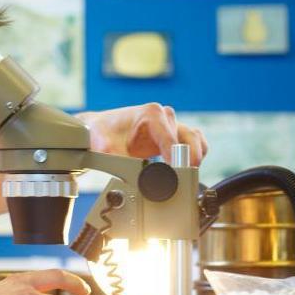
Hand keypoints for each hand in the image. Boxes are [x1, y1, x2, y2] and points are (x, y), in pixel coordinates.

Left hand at [76, 103, 207, 165]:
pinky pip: (195, 142)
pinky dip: (196, 155)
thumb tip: (139, 176)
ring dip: (194, 158)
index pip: (172, 140)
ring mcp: (170, 124)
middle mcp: (164, 116)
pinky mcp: (173, 133)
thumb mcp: (105, 148)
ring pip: (195, 140)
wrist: (98, 128)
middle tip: (180, 180)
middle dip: (187, 161)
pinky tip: (187, 167)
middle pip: (188, 140)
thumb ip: (121, 161)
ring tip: (184, 177)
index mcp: (151, 114)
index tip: (174, 177)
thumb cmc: (102, 133)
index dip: (175, 160)